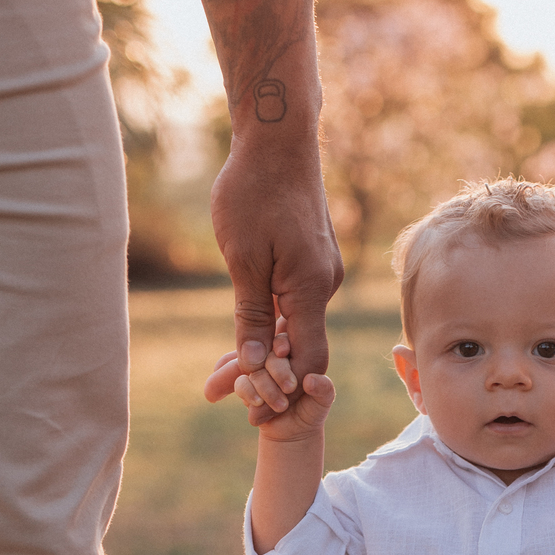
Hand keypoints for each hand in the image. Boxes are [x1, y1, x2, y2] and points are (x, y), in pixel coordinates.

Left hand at [210, 134, 344, 424]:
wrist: (278, 139)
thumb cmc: (254, 191)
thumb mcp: (243, 257)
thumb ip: (252, 313)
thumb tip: (257, 362)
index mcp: (311, 288)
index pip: (309, 359)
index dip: (286, 391)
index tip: (256, 414)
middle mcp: (325, 285)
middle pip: (304, 349)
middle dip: (271, 379)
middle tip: (230, 398)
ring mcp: (322, 272)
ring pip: (299, 327)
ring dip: (270, 353)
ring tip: (228, 373)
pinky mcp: (314, 261)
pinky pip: (297, 305)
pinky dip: (275, 325)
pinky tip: (251, 334)